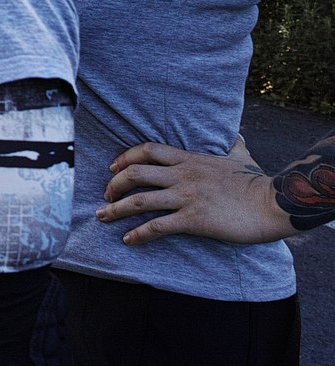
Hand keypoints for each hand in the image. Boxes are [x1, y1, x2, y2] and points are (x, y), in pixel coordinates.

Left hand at [97, 135, 296, 245]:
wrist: (274, 203)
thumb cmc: (258, 183)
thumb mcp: (241, 157)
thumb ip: (234, 146)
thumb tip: (237, 136)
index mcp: (190, 159)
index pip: (148, 150)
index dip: (125, 157)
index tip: (113, 167)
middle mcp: (183, 175)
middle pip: (135, 173)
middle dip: (113, 184)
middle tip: (105, 195)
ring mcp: (186, 197)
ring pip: (140, 200)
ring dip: (115, 209)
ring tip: (102, 217)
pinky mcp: (194, 219)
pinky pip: (157, 226)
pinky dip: (139, 234)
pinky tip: (128, 240)